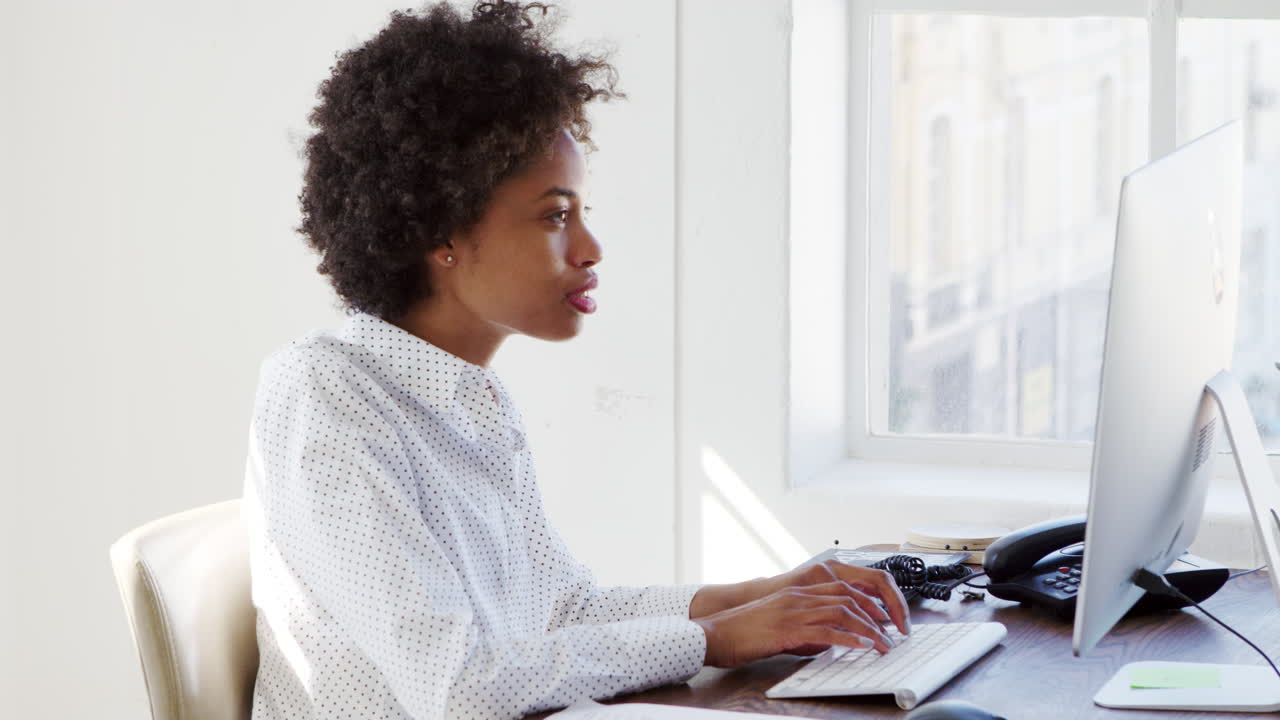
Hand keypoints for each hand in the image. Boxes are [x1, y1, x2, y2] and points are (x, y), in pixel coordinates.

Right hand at [689, 559, 910, 637]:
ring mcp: (793, 610)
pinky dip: (849, 639)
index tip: (886, 617)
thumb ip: (808, 626)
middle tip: (893, 631)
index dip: (869, 601)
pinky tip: (862, 647)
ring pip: (842, 612)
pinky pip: (826, 630)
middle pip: (849, 596)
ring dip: (869, 629)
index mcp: (798, 592)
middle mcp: (799, 596)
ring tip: (883, 644)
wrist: (715, 634)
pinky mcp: (787, 627)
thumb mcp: (782, 624)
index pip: (843, 588)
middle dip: (877, 613)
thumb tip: (832, 639)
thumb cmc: (744, 632)